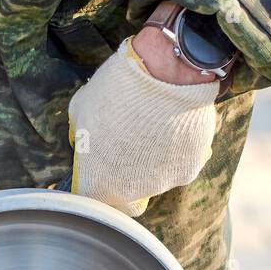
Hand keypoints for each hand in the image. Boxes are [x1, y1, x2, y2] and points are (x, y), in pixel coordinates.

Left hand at [67, 35, 218, 217]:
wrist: (166, 72)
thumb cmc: (117, 89)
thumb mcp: (82, 108)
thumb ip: (80, 134)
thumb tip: (81, 139)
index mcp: (97, 182)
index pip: (91, 197)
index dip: (93, 181)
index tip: (95, 168)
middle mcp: (130, 192)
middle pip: (125, 194)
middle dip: (123, 176)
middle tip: (125, 146)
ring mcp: (162, 183)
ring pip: (154, 180)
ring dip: (151, 162)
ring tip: (152, 129)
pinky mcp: (190, 169)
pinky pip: (178, 165)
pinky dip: (176, 153)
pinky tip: (173, 128)